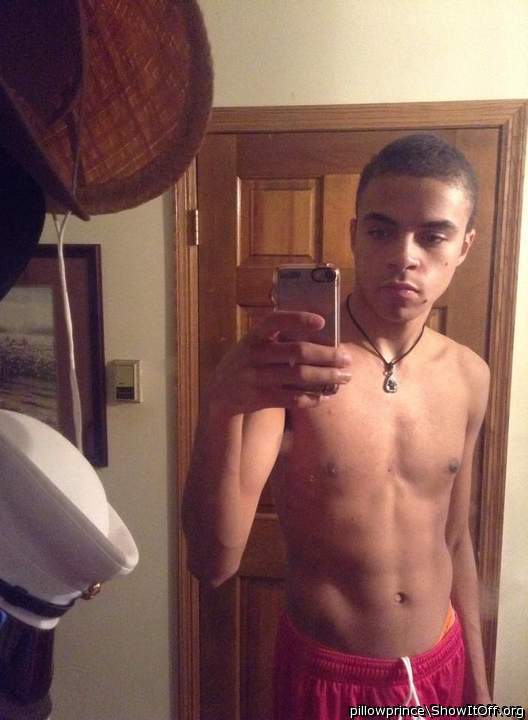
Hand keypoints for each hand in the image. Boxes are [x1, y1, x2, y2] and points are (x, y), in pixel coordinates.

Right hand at [204, 311, 351, 414]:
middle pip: (297, 352)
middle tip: (347, 359)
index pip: (275, 320)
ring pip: (298, 376)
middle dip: (327, 355)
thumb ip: (278, 337)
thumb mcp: (254, 344)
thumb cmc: (248, 362)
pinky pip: (291, 398)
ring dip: (326, 377)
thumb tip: (322, 332)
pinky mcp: (257, 398)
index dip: (298, 319)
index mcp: (255, 335)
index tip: (322, 322)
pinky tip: (324, 396)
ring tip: (344, 377)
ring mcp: (255, 377)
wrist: (220, 392)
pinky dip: (311, 398)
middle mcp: (253, 354)